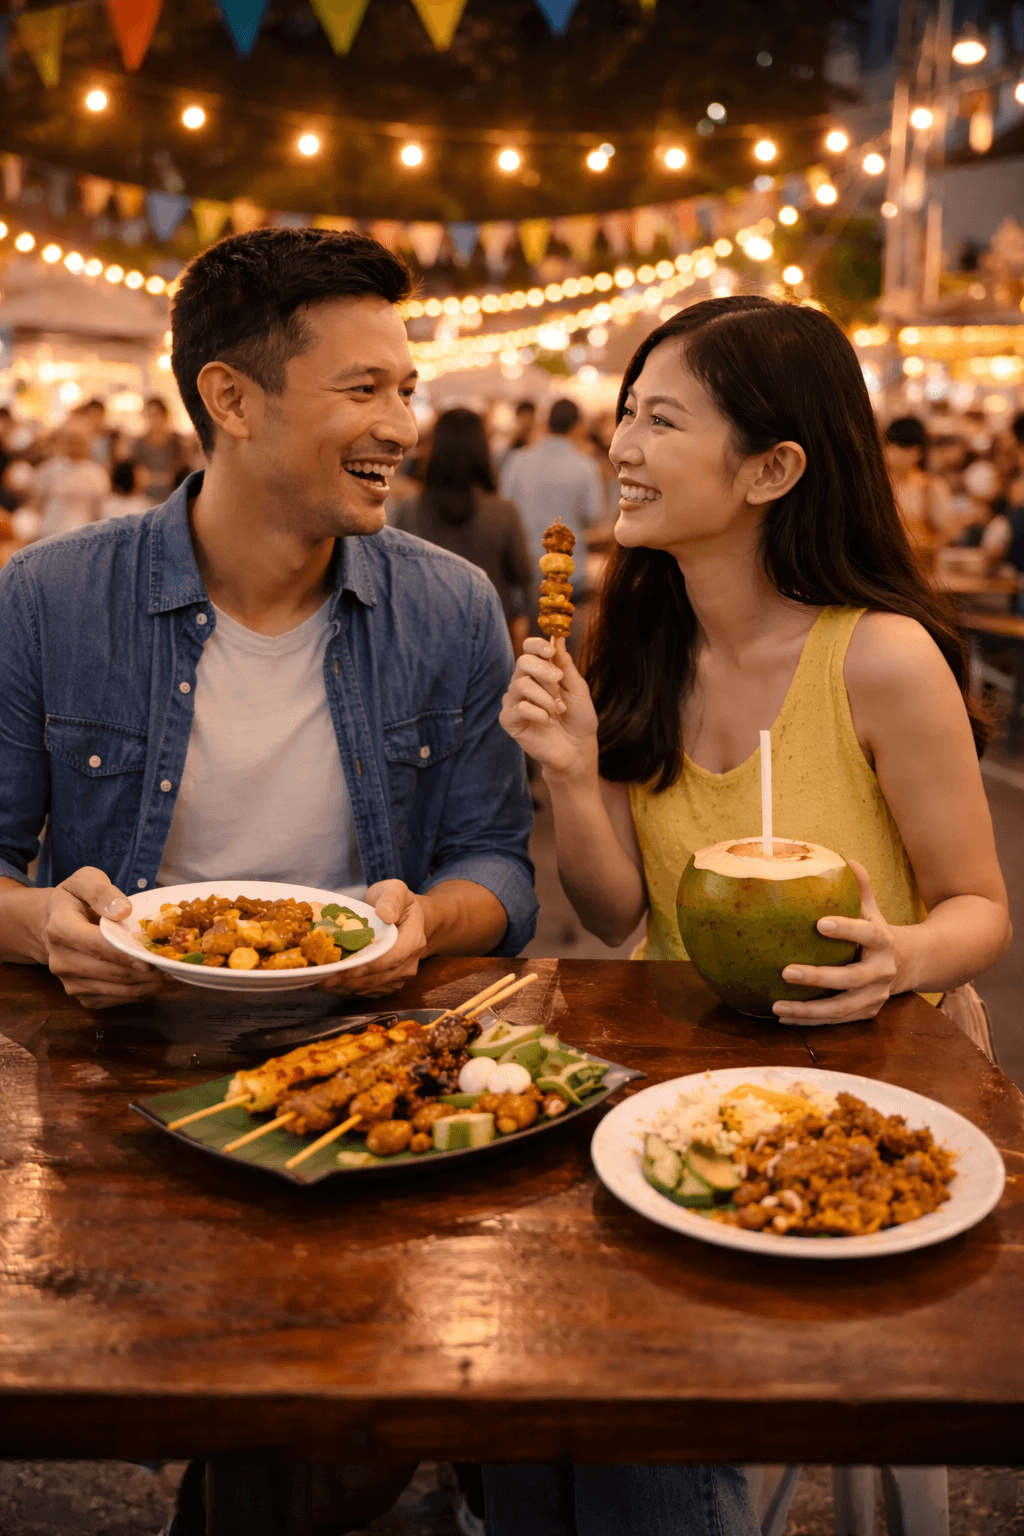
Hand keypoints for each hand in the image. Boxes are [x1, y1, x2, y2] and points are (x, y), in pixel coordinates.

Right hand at [36, 867, 162, 1009]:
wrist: (54, 924)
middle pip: (109, 972)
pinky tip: (153, 981)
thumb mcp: (85, 881)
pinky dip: (137, 993)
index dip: (124, 954)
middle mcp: (61, 960)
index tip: (149, 959)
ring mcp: (69, 982)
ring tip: (168, 974)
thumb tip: (122, 911)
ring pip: (115, 989)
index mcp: (60, 929)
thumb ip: (102, 892)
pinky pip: (114, 1000)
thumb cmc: (76, 900)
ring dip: (145, 985)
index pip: (96, 946)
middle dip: (143, 972)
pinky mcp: (81, 996)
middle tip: (171, 966)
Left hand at [317, 879, 427, 997]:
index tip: (342, 969)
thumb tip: (386, 914)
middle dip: (347, 980)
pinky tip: (328, 982)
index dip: (366, 966)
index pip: (390, 958)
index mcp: (413, 940)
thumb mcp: (395, 890)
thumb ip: (392, 898)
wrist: (406, 919)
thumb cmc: (396, 903)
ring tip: (318, 981)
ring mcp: (399, 976)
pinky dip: (346, 988)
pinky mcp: (388, 983)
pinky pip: (367, 991)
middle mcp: (409, 963)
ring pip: (369, 988)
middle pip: (376, 978)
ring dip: (344, 987)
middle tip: (320, 978)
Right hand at [499, 637, 598, 780]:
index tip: (550, 650)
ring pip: (521, 684)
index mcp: (538, 673)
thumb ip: (565, 665)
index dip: (537, 645)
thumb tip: (557, 638)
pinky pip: (519, 707)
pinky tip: (549, 723)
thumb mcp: (577, 688)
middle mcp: (522, 684)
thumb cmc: (578, 719)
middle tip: (559, 682)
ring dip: (546, 697)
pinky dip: (539, 713)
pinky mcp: (509, 721)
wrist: (578, 750)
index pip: (528, 650)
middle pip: (522, 662)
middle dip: (544, 670)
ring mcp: (514, 702)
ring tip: (558, 710)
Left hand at [773, 861, 899, 1024]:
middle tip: (785, 971)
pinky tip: (784, 1017)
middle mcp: (881, 971)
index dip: (846, 929)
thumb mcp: (872, 910)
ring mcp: (875, 995)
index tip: (819, 924)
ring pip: (841, 1007)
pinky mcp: (866, 1012)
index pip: (867, 934)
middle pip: (851, 978)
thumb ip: (859, 889)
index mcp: (883, 941)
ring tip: (777, 1006)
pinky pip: (836, 1020)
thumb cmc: (876, 931)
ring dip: (808, 1009)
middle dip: (818, 977)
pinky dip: (810, 1020)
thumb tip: (846, 860)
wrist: (907, 963)